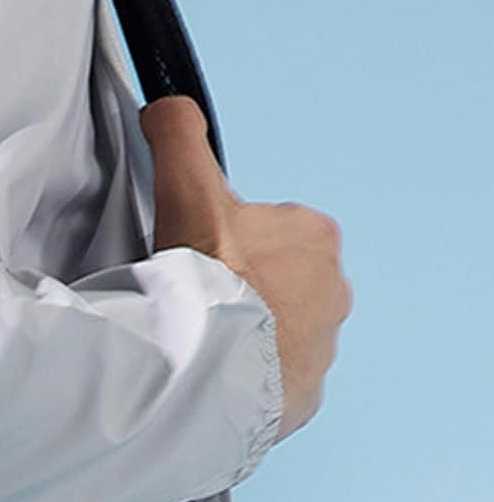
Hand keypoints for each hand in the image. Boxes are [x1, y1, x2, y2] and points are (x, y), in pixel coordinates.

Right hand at [140, 95, 352, 442]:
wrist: (209, 364)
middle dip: (241, 292)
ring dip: (244, 338)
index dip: (227, 242)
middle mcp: (332, 291)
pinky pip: (273, 382)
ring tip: (199, 342)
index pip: (271, 231)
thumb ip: (179, 135)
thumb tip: (168, 107)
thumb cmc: (208, 280)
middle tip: (195, 300)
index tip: (199, 257)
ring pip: (276, 334)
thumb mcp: (188, 187)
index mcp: (315, 237)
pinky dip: (245, 380)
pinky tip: (212, 375)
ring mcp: (321, 347)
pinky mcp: (304, 394)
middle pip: (277, 284)